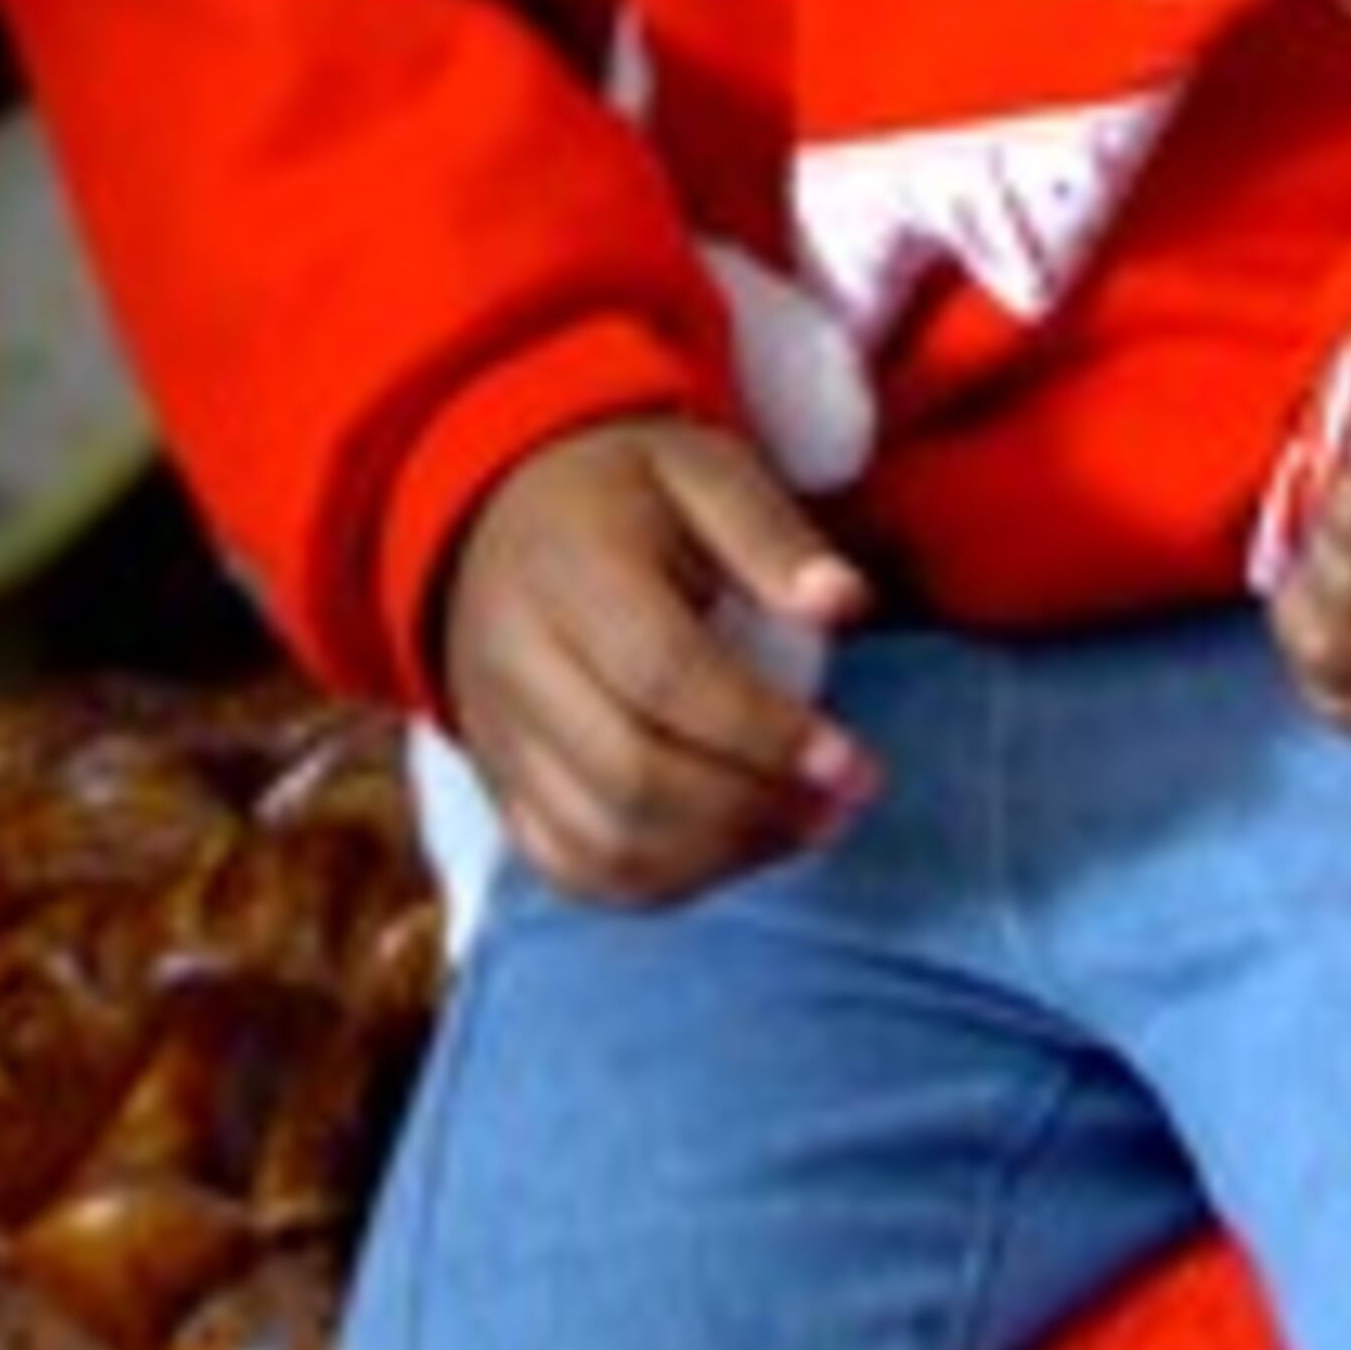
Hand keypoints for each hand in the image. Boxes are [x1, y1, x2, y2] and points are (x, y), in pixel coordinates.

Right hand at [442, 413, 876, 906]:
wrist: (499, 518)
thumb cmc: (623, 492)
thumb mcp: (701, 465)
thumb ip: (772, 534)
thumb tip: (847, 604)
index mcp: (571, 570)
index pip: (663, 676)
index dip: (762, 731)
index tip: (851, 758)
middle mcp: (516, 665)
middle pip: (628, 775)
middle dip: (752, 808)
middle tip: (844, 802)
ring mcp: (499, 739)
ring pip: (599, 841)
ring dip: (716, 858)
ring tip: (807, 826)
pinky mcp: (500, 788)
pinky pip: (570, 868)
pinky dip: (658, 884)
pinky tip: (735, 851)